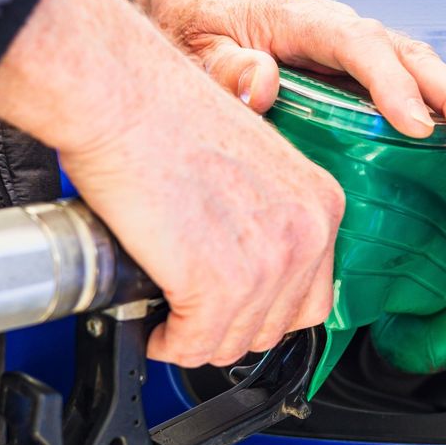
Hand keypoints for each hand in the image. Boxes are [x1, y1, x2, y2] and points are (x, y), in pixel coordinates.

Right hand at [0, 0, 342, 366]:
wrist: (124, 99)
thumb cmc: (167, 115)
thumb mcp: (253, 163)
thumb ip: (267, 212)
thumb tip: (247, 257)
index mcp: (321, 202)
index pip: (312, 297)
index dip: (264, 310)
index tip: (234, 307)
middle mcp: (307, 234)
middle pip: (277, 327)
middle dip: (230, 328)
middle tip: (194, 315)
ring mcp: (267, 263)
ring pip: (235, 342)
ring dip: (197, 340)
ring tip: (170, 319)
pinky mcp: (217, 285)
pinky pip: (195, 345)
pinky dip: (170, 344)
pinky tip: (156, 326)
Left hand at [135, 0, 445, 192]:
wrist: (201, 6)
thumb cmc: (203, 22)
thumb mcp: (197, 44)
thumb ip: (223, 65)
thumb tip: (261, 81)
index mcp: (308, 20)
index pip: (363, 45)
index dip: (394, 84)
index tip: (416, 126)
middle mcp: (349, 34)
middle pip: (417, 61)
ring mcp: (366, 59)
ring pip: (431, 83)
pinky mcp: (371, 84)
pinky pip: (421, 103)